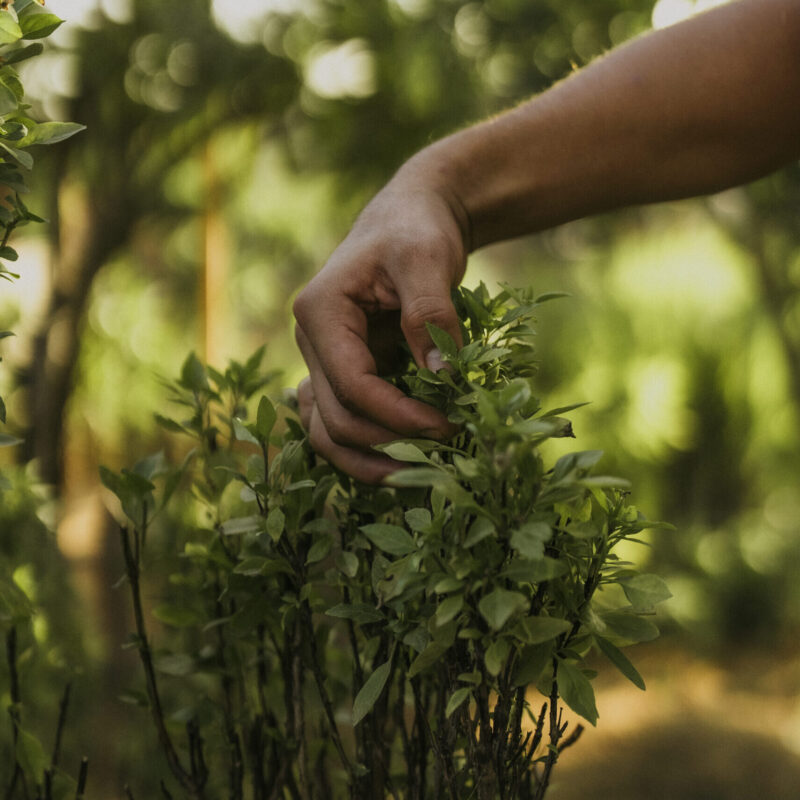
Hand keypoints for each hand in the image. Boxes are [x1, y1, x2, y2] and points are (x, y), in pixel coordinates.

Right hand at [293, 162, 468, 483]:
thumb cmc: (417, 230)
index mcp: (320, 312)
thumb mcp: (427, 259)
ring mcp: (323, 361)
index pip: (349, 384)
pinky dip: (367, 446)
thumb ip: (431, 314)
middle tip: (443, 450)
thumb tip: (441, 377)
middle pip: (333, 417)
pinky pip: (341, 421)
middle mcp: (312, 342)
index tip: (445, 427)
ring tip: (414, 475)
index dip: (395, 415)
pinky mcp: (343, 372)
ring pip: (327, 431)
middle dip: (386, 442)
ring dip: (366, 459)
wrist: (412, 218)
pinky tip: (401, 458)